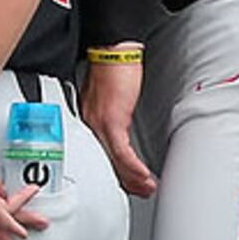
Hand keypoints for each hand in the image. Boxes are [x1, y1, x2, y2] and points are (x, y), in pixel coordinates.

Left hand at [82, 53, 155, 195]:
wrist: (113, 49)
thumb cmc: (113, 67)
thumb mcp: (111, 95)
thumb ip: (114, 112)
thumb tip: (123, 124)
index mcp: (91, 120)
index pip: (102, 153)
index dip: (116, 170)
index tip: (130, 180)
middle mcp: (92, 125)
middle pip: (108, 161)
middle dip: (127, 180)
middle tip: (141, 190)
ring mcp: (100, 124)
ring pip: (115, 160)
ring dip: (133, 177)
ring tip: (147, 187)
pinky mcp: (112, 120)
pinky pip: (121, 151)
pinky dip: (134, 166)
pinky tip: (144, 175)